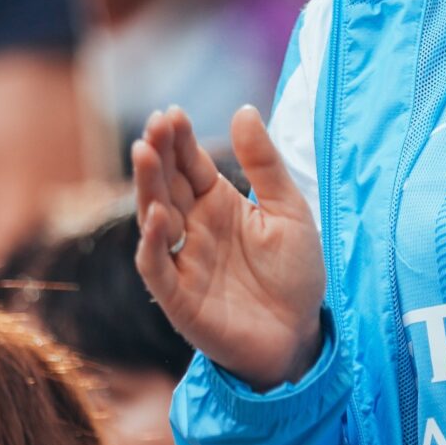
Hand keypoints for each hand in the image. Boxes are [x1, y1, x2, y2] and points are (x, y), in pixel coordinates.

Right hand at [133, 105, 326, 390]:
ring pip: (154, 219)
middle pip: (167, 185)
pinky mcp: (178, 297)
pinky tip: (157, 215)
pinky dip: (151, 242)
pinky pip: (156, 267)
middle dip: (159, 154)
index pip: (191, 165)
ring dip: (147, 187)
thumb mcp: (288, 210)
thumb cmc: (294, 273)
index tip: (172, 112)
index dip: (180, 140)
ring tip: (144, 152)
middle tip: (155, 124)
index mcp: (218, 205)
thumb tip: (245, 109)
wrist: (301, 334)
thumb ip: (265, 164)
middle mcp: (194, 229)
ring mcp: (183, 261)